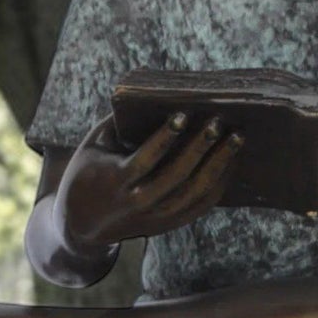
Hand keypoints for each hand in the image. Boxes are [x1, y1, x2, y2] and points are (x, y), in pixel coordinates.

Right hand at [55, 109, 242, 252]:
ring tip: (236, 139)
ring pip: (195, 192)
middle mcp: (137, 201)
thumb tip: (155, 93)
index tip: (183, 115)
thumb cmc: (88, 171)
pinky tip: (231, 161)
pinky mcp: (167, 225)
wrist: (81, 224)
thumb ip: (120, 121)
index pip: (145, 159)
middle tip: (219, 122)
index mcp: (115, 180)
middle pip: (177, 176)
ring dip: (219, 164)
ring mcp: (155, 217)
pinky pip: (200, 205)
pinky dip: (220, 183)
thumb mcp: (94, 144)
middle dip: (201, 147)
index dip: (165, 137)